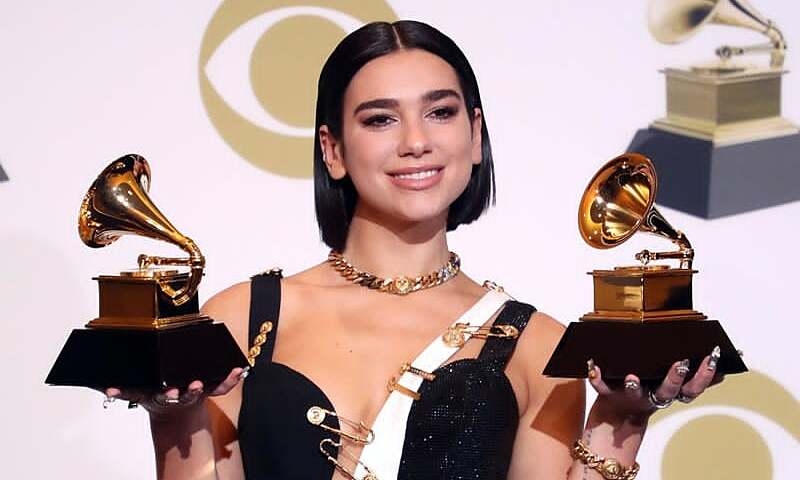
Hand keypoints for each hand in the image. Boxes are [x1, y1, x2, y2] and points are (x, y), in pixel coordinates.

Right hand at [102, 367, 247, 415]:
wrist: (179, 411)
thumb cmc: (157, 393)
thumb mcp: (137, 392)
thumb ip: (119, 388)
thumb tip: (96, 382)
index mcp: (155, 394)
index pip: (142, 393)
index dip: (130, 392)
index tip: (117, 390)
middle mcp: (174, 394)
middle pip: (174, 395)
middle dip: (173, 394)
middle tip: (171, 391)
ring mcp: (193, 391)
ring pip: (197, 392)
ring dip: (198, 388)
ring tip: (198, 383)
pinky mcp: (209, 388)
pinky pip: (223, 385)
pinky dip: (231, 378)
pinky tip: (240, 369)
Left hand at [587, 346, 722, 425]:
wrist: (619, 412)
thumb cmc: (649, 385)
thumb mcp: (672, 378)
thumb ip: (695, 370)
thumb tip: (727, 354)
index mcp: (671, 391)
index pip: (694, 387)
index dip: (705, 375)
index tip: (712, 356)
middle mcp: (654, 396)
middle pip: (668, 391)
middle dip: (675, 378)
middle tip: (681, 363)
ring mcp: (631, 396)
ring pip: (635, 393)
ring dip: (634, 386)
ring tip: (632, 377)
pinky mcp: (609, 394)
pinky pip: (601, 387)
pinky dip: (597, 377)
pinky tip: (593, 364)